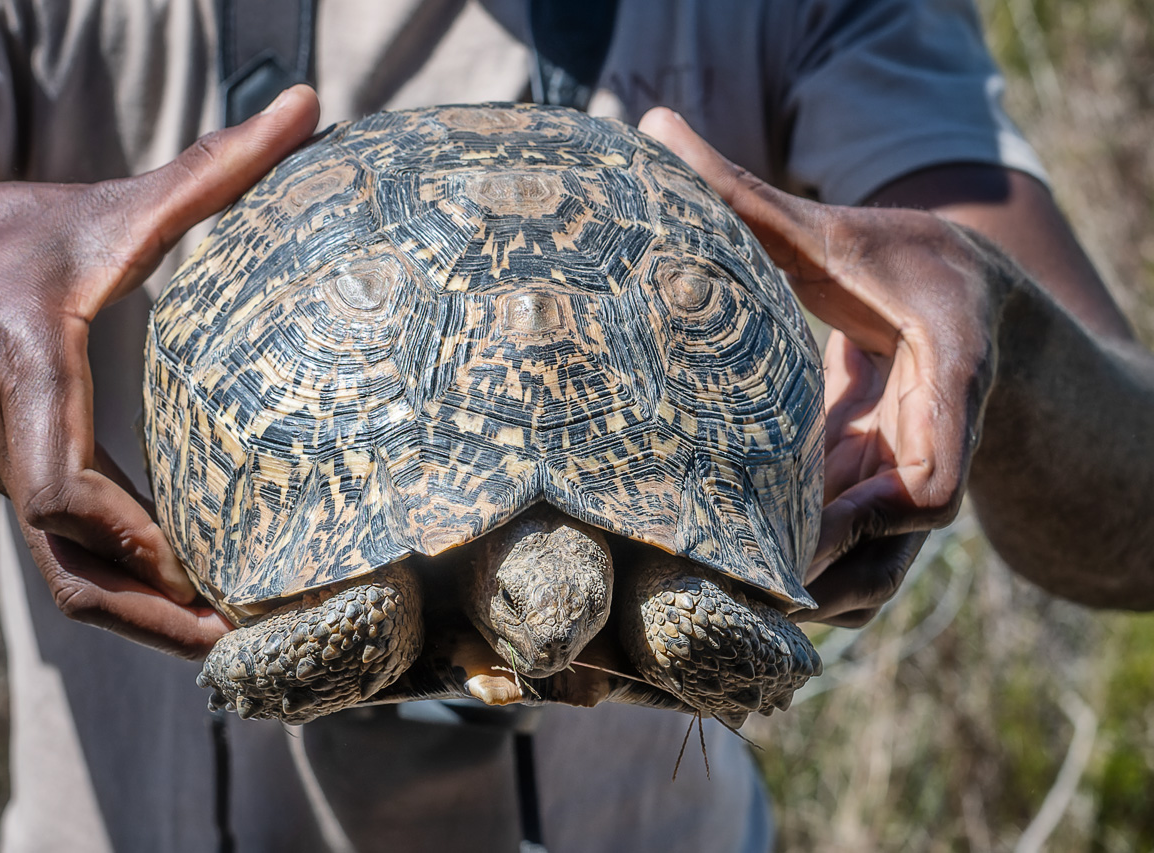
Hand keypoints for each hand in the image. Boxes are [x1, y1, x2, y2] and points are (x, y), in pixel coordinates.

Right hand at [0, 85, 320, 656]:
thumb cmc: (3, 236)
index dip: (124, 535)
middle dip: (154, 619)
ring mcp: (16, 475)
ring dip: (148, 622)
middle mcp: (15, 447)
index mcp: (29, 380)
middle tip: (247, 649)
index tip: (197, 572)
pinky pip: (77, 561)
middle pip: (72, 571)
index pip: (56, 486)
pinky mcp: (27, 483)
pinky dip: (134, 592)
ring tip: (239, 646)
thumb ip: (210, 165)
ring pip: (73, 581)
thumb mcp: (106, 204)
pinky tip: (200, 601)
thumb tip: (308, 105)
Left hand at [639, 108, 1006, 625]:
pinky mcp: (876, 503)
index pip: (935, 479)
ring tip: (713, 598)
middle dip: (816, 567)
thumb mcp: (832, 229)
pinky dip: (799, 577)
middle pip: (891, 548)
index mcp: (945, 381)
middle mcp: (931, 448)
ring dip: (804, 589)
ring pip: (869, 573)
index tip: (814, 526)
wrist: (968, 308)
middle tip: (726, 581)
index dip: (886, 510)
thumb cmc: (901, 264)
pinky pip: (849, 563)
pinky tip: (727, 579)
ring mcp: (905, 485)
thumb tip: (652, 125)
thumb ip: (745, 195)